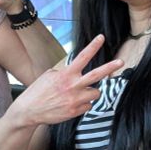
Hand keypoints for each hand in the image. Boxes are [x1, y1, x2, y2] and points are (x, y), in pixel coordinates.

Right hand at [8, 35, 122, 126]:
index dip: (93, 46)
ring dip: (90, 92)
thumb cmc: (37, 92)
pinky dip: (82, 104)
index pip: (82, 57)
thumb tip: (74, 73)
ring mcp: (75, 100)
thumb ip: (64, 72)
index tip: (101, 38)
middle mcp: (72, 86)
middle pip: (96, 75)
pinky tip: (71, 104)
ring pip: (95, 93)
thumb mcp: (48, 76)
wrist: (29, 111)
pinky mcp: (75, 111)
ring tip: (77, 93)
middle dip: (110, 67)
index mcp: (65, 74)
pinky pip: (88, 105)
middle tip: (121, 62)